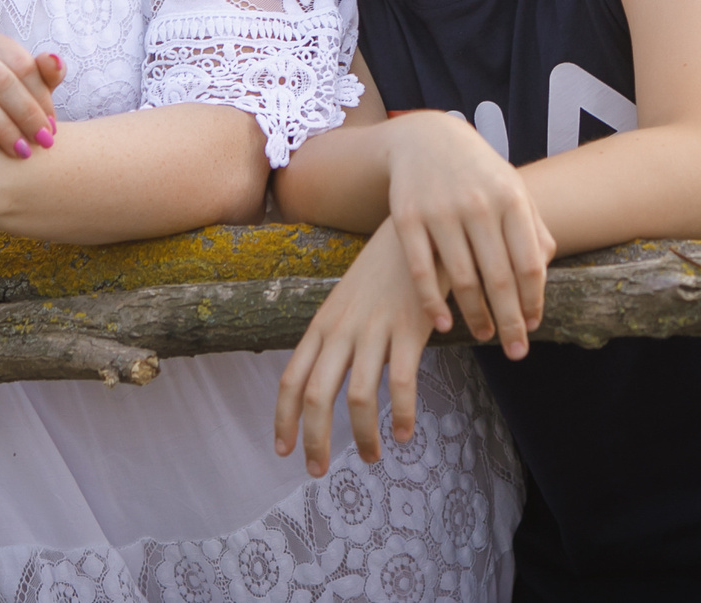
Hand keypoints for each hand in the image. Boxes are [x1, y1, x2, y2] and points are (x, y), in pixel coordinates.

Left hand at [274, 226, 440, 474]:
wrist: (418, 228)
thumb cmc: (385, 268)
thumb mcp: (348, 299)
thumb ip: (335, 334)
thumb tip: (326, 376)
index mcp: (322, 324)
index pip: (291, 379)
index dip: (284, 419)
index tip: (282, 450)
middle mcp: (342, 329)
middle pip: (317, 395)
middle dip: (314, 439)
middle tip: (317, 471)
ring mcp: (375, 329)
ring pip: (359, 397)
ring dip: (363, 436)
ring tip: (371, 458)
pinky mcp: (410, 329)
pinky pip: (402, 384)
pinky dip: (402, 415)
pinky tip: (405, 434)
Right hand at [382, 111, 553, 357]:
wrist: (425, 137)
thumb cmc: (478, 172)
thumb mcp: (511, 189)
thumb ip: (531, 228)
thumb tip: (541, 276)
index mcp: (510, 198)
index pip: (528, 263)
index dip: (533, 301)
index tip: (532, 327)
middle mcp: (477, 204)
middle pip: (499, 278)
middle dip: (509, 321)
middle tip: (515, 351)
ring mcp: (440, 211)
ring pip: (463, 279)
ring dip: (476, 316)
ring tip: (485, 336)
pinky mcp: (407, 218)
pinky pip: (422, 272)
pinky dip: (434, 304)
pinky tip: (444, 325)